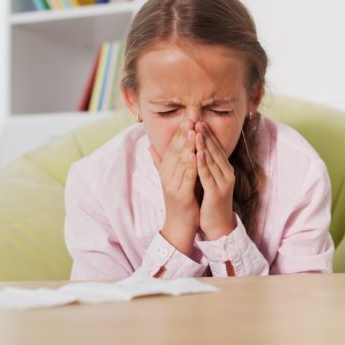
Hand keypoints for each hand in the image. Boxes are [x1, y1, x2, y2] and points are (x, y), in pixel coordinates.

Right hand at [150, 120, 198, 255]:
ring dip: (186, 146)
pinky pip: (186, 178)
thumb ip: (161, 162)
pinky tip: (195, 155)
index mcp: (165, 171)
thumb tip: (149, 146)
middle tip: (189, 119)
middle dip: (183, 135)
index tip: (186, 119)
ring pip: (180, 163)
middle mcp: (166, 176)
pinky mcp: (180, 196)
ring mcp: (172, 186)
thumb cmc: (179, 200)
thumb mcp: (170, 178)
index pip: (171, 148)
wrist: (178, 226)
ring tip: (193, 132)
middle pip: (174, 152)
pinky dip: (190, 166)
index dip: (178, 133)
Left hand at [195, 122, 236, 239]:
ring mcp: (224, 183)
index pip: (216, 147)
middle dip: (205, 135)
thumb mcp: (207, 179)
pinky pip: (208, 176)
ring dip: (204, 146)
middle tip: (197, 120)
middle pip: (215, 151)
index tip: (197, 121)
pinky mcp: (217, 193)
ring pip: (212, 161)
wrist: (217, 224)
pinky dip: (202, 164)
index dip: (207, 134)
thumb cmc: (210, 201)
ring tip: (196, 132)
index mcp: (224, 169)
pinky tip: (197, 154)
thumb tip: (196, 149)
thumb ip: (203, 164)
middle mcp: (227, 173)